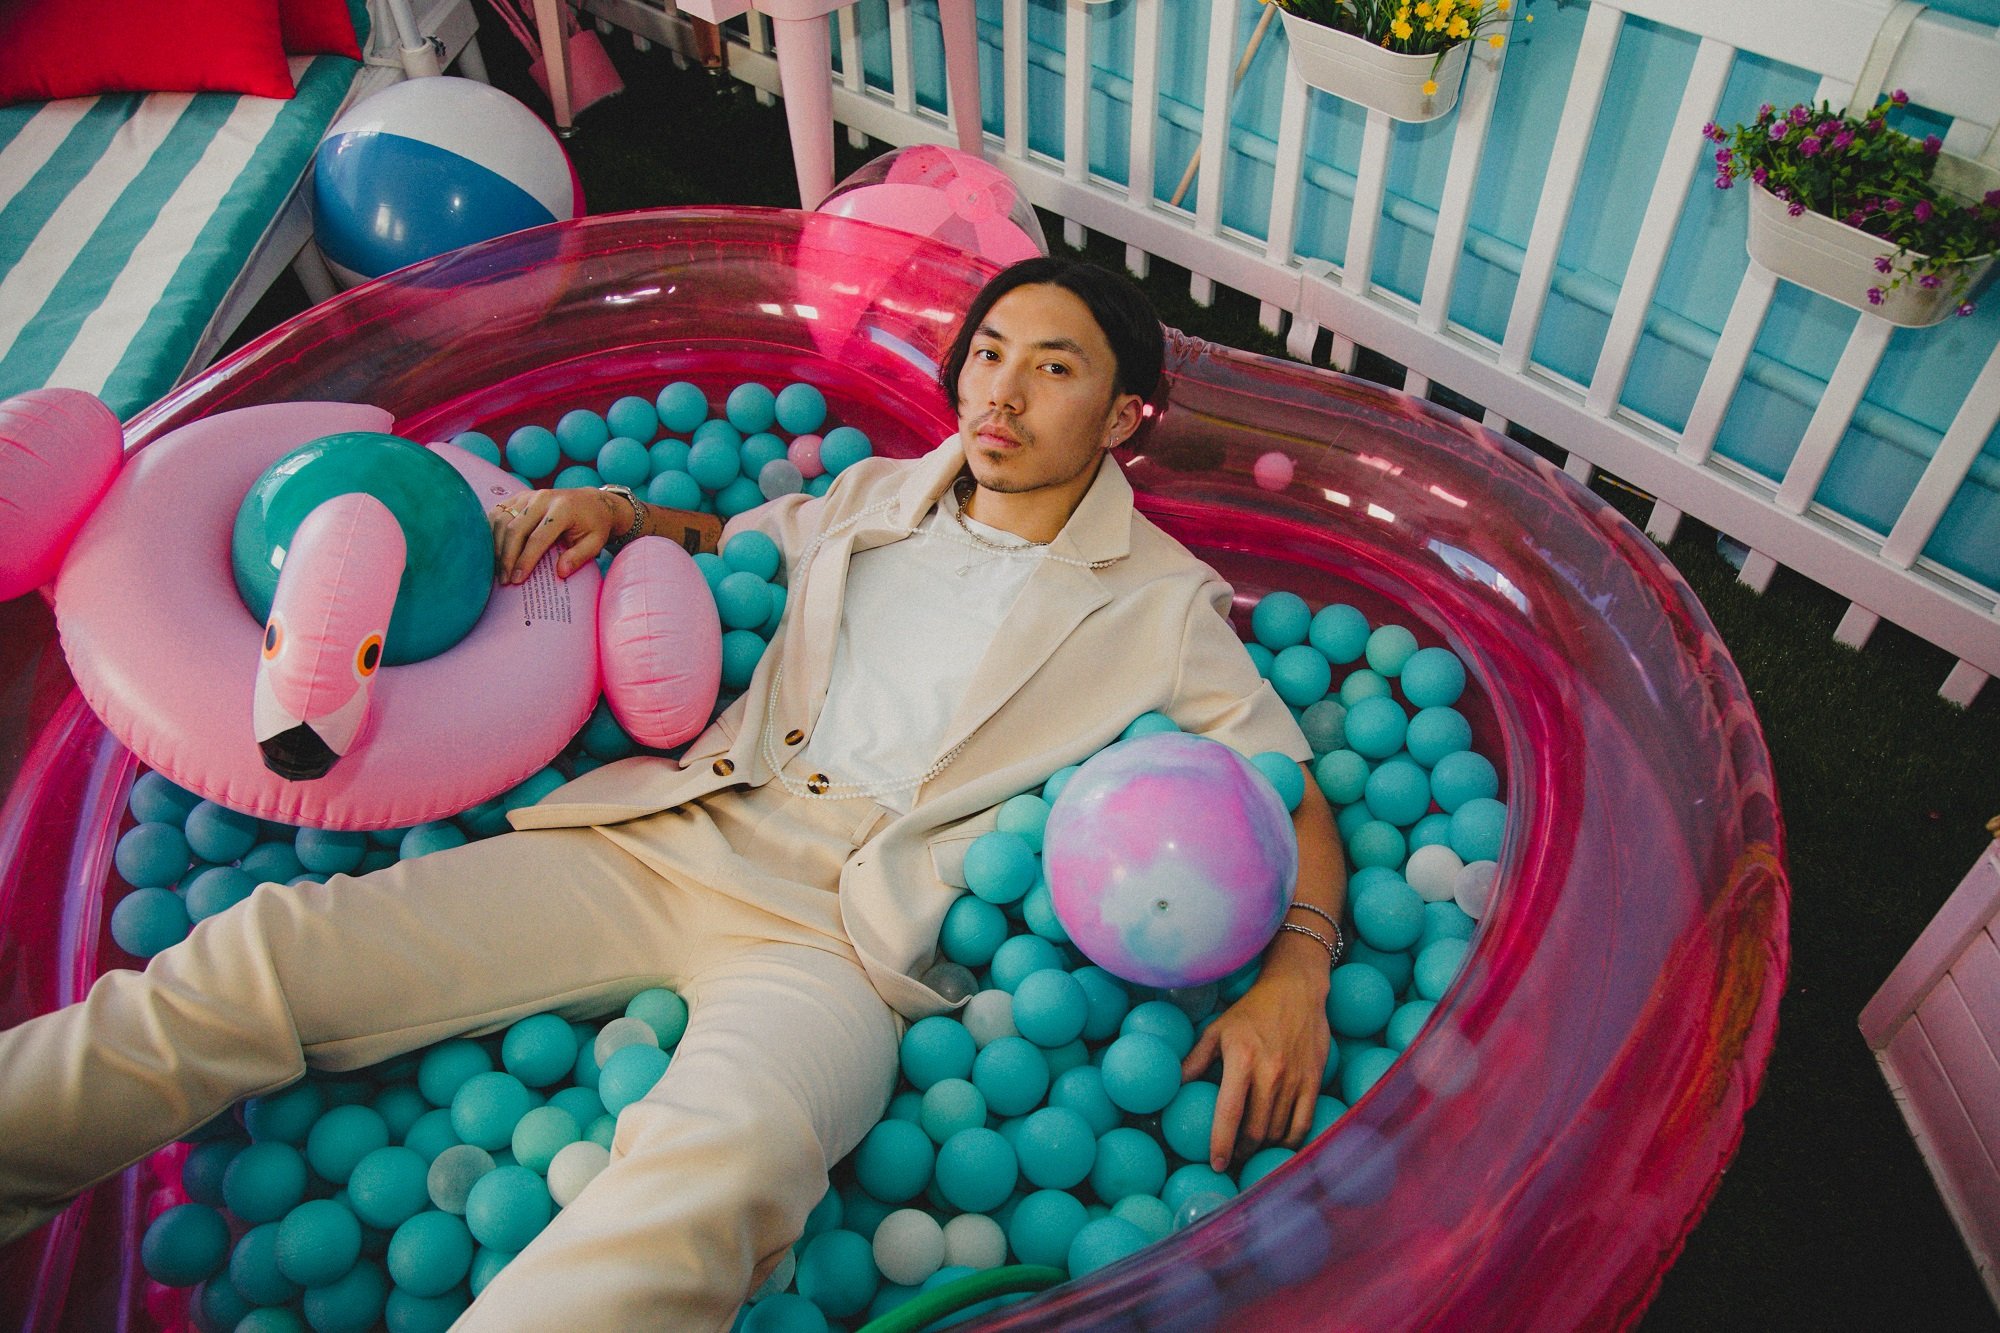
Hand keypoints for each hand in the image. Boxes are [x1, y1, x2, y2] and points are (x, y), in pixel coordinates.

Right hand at [490, 488, 621, 583]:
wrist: (591, 501)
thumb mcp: (595, 542)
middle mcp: (543, 498)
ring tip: (498, 570)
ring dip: (496, 547)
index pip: (538, 538)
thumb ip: (579, 556)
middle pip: (515, 529)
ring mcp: (528, 495)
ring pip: (502, 520)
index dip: (525, 560)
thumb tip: (561, 573)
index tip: (517, 580)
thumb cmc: (593, 526)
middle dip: (507, 557)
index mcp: (563, 508)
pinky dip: (491, 532)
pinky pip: (498, 513)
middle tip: (504, 580)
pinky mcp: (519, 496)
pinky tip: (493, 551)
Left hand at [1180, 967, 1329, 1171]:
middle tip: (1233, 1157)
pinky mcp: (1314, 1081)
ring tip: (1252, 1150)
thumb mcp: (1217, 1030)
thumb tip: (1173, 1085)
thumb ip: (1195, 1060)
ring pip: (1278, 1131)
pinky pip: (1303, 1124)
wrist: (1296, 990)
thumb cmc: (1250, 1010)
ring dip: (1264, 1148)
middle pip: (1256, 1130)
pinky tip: (1278, 1143)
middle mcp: (1270, 1073)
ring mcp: (1295, 1079)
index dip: (1221, 1143)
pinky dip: (1291, 1141)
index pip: (1229, 1113)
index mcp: (1242, 1060)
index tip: (1216, 1164)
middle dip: (1242, 1152)